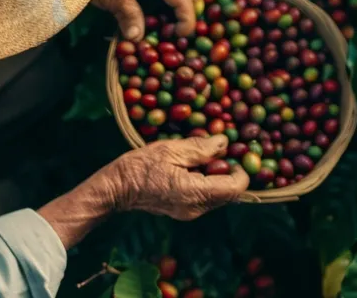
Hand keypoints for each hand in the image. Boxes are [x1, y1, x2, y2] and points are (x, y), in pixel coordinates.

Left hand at [92, 0, 199, 40]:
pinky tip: (153, 30)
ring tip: (163, 39)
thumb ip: (126, 13)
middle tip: (174, 42)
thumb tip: (137, 38)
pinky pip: (164, 1)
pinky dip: (164, 17)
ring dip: (176, 20)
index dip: (187, 21)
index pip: (184, 0)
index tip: (178, 39)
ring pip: (179, 1)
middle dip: (188, 21)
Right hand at [104, 136, 249, 219]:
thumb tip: (225, 143)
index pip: (236, 188)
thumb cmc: (140, 167)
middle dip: (229, 171)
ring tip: (202, 157)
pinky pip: (206, 197)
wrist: (115, 189)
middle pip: (229, 193)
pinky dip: (207, 182)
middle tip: (217, 152)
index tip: (233, 153)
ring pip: (218, 195)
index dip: (241, 170)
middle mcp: (197, 209)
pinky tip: (193, 167)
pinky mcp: (184, 211)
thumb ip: (201, 148)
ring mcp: (190, 213)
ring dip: (218, 176)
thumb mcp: (171, 149)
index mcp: (196, 193)